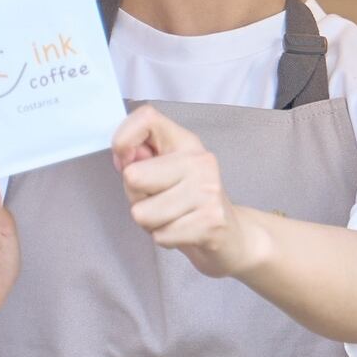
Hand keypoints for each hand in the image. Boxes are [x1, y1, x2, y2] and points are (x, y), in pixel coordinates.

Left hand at [116, 105, 268, 278]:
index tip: (126, 161)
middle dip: (136, 197)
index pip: (146, 118)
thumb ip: (141, 159)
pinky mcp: (211, 222)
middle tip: (159, 200)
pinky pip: (159, 235)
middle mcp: (199, 161)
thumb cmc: (189, 203)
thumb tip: (124, 158)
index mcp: (185, 142)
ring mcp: (207, 190)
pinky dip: (165, 239)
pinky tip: (183, 231)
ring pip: (142, 213)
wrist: (232, 235)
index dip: (123, 139)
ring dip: (150, 223)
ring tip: (172, 217)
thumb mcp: (165, 172)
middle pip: (133, 176)